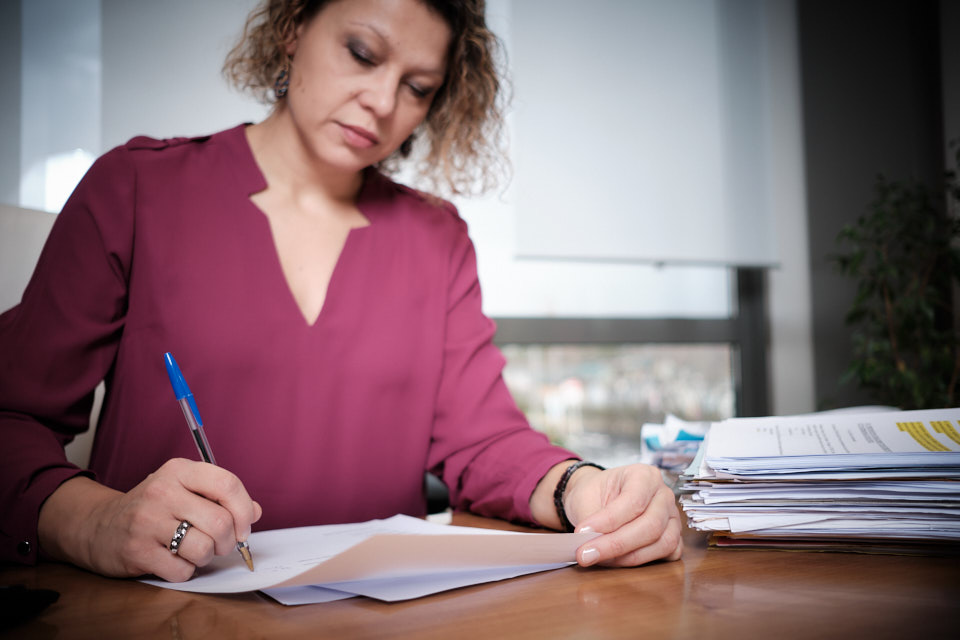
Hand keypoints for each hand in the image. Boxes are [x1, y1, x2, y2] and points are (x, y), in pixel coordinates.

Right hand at [38, 458, 261, 581]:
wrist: (97, 526)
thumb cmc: (153, 508)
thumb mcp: (185, 490)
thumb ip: (221, 497)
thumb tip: (256, 512)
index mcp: (179, 471)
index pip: (227, 484)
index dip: (244, 509)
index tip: (245, 526)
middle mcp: (162, 491)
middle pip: (220, 522)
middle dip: (229, 541)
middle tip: (221, 544)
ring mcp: (147, 521)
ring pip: (204, 548)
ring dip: (207, 557)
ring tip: (195, 551)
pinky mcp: (137, 550)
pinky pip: (182, 570)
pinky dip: (186, 571)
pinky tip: (174, 560)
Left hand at [563, 463, 682, 566]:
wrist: (599, 497)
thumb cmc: (595, 493)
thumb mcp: (585, 497)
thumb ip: (590, 520)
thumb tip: (588, 542)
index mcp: (644, 475)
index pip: (634, 501)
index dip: (609, 520)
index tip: (583, 531)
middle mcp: (663, 495)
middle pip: (651, 525)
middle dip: (616, 544)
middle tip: (586, 554)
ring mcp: (673, 517)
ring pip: (663, 543)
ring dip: (628, 557)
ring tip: (600, 558)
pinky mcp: (674, 537)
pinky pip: (669, 554)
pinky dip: (643, 562)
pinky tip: (618, 560)